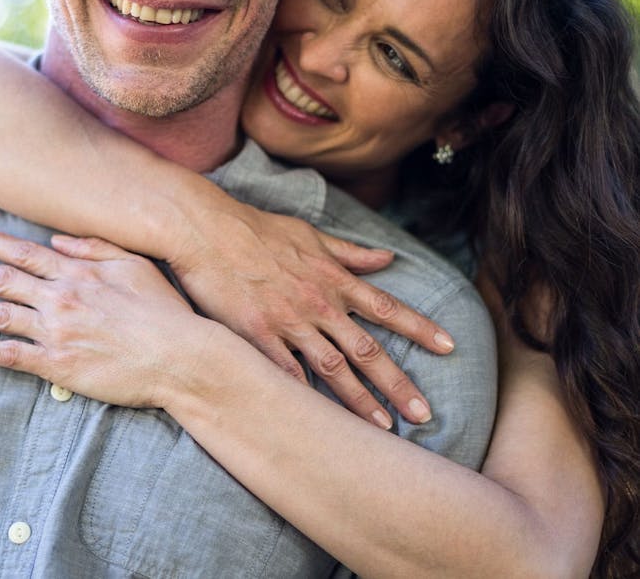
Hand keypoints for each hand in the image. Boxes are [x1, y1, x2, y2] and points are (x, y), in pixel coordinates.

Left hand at [0, 230, 206, 407]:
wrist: (177, 355)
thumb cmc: (163, 309)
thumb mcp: (135, 264)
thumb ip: (96, 248)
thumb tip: (59, 241)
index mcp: (78, 273)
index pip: (28, 255)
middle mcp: (60, 298)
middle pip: (3, 281)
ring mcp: (56, 332)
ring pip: (0, 315)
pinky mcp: (58, 365)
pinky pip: (11, 356)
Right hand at [171, 201, 454, 427]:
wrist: (207, 229)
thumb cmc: (257, 228)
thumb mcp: (310, 234)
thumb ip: (349, 252)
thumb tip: (387, 258)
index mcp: (332, 278)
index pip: (386, 307)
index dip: (420, 327)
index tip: (450, 347)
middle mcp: (318, 303)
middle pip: (367, 349)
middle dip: (398, 383)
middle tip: (425, 414)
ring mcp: (288, 321)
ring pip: (332, 368)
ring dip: (360, 401)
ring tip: (384, 429)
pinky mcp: (257, 335)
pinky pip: (286, 372)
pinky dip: (305, 396)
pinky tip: (319, 421)